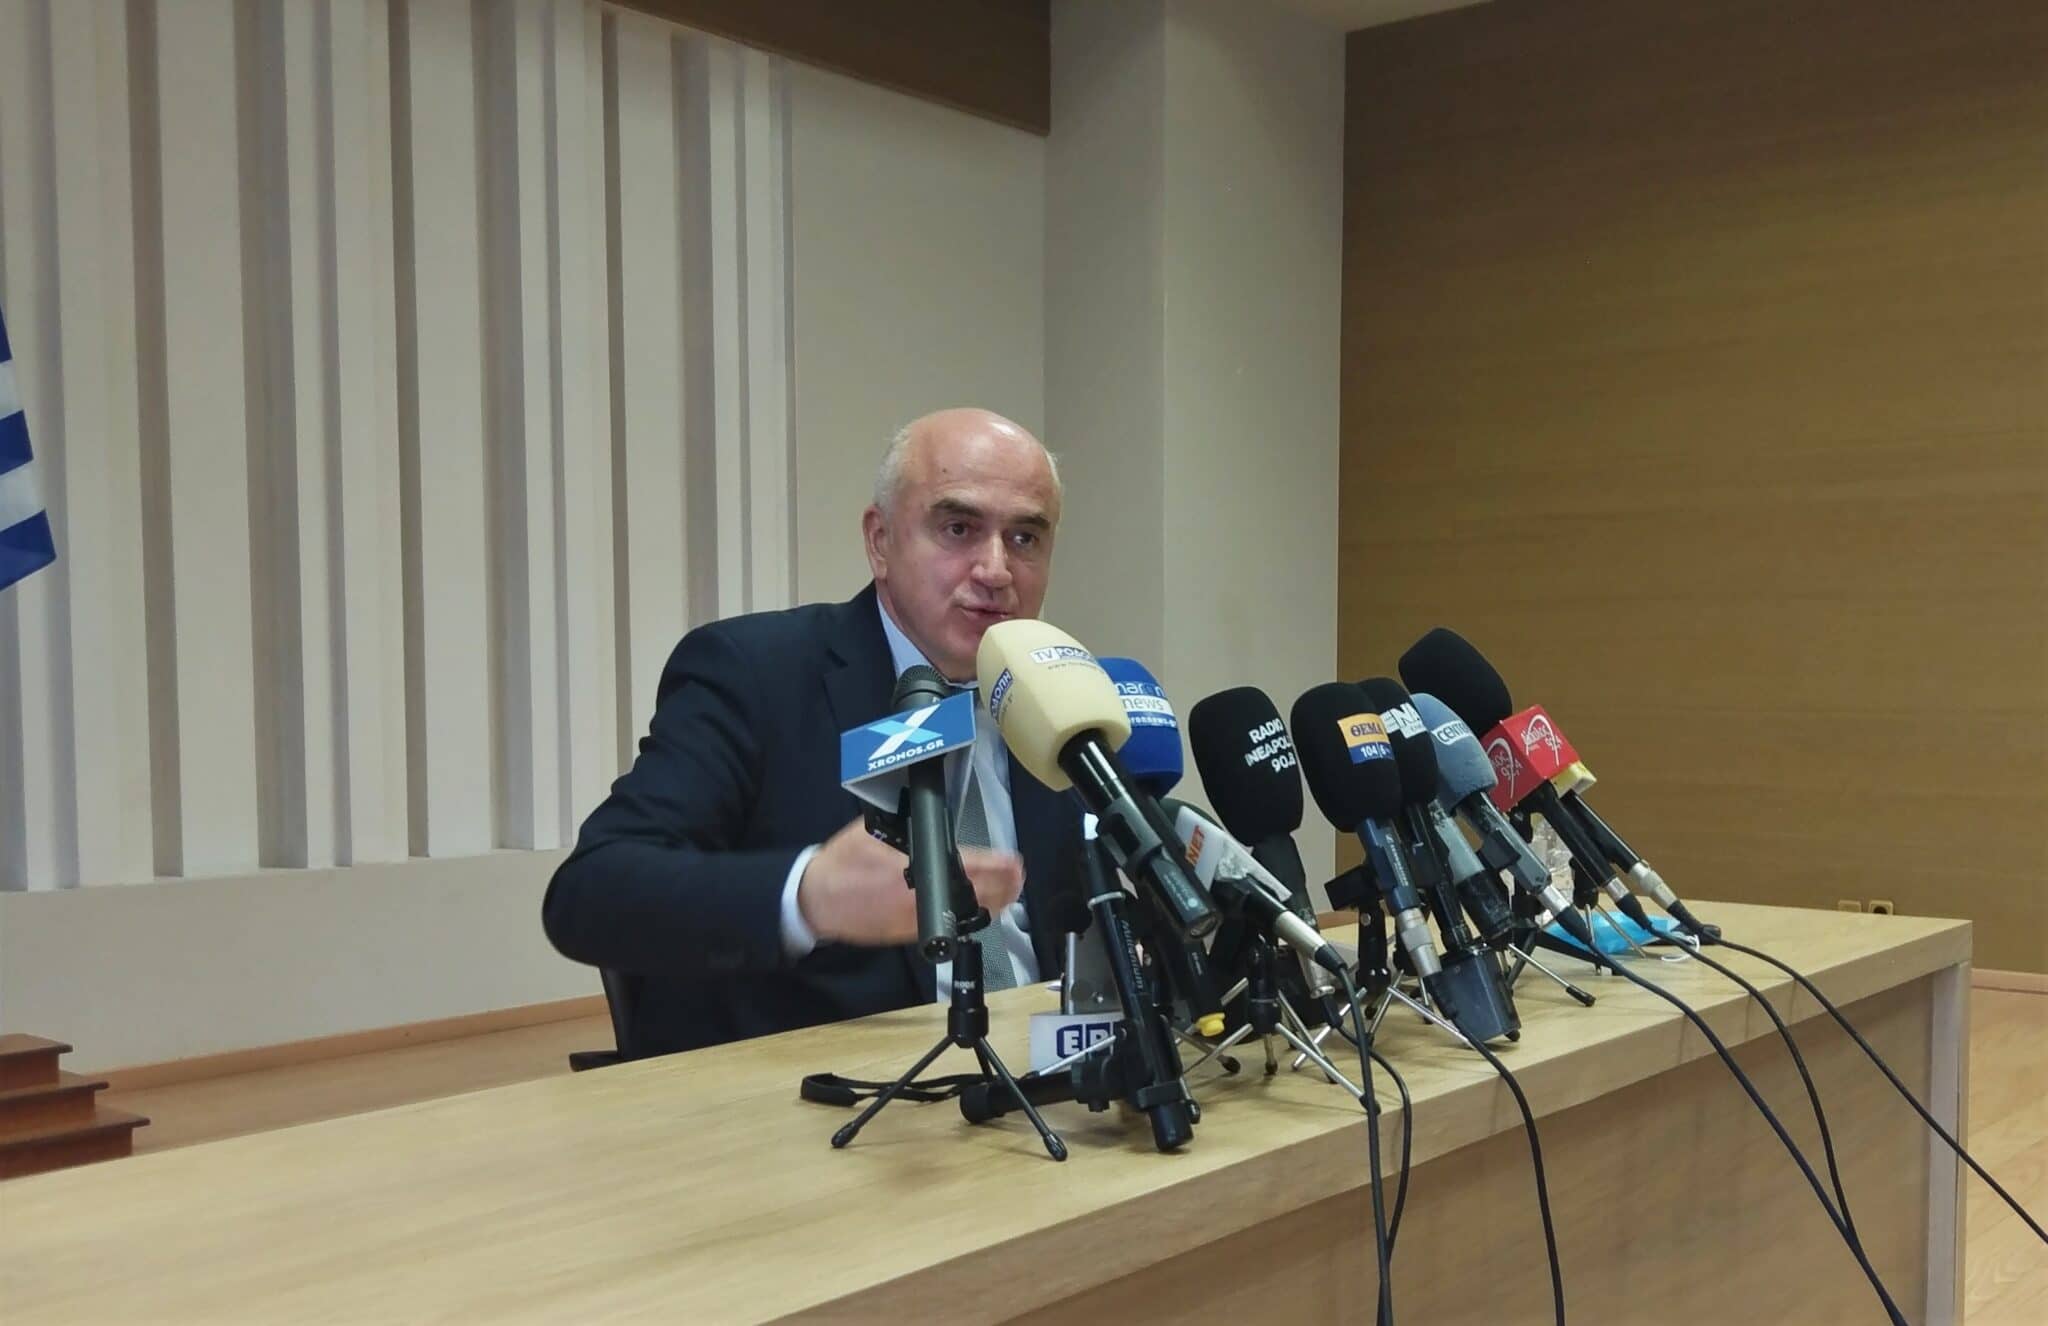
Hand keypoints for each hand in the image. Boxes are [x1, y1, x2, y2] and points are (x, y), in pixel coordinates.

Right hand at [798, 818, 1026, 946]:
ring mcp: (914, 919)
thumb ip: (904, 830)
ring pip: (963, 915)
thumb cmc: (842, 862)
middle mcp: (917, 897)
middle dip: (1001, 886)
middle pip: (971, 895)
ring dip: (991, 903)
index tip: (1011, 861)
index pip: (962, 866)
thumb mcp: (873, 832)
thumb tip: (930, 825)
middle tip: (1018, 876)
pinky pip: (948, 927)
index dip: (992, 865)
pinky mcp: (908, 934)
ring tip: (1010, 891)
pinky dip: (968, 916)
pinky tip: (983, 909)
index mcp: (910, 868)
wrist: (817, 899)